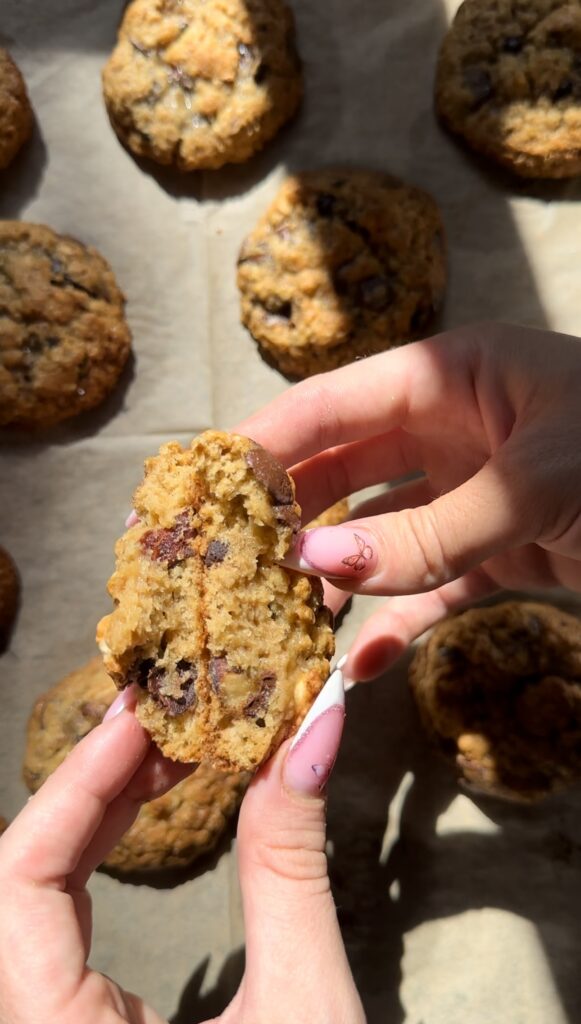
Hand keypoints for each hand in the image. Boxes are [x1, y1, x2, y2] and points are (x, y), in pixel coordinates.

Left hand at [0, 673, 362, 1023]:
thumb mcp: (306, 1009)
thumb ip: (290, 865)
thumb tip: (311, 734)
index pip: (18, 886)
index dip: (75, 786)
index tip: (141, 717)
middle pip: (17, 883)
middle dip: (89, 786)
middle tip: (162, 717)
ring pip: (31, 899)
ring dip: (95, 811)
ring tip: (165, 749)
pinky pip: (56, 923)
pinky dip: (99, 852)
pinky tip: (146, 808)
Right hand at [238, 322, 580, 681]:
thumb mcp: (533, 483)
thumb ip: (428, 531)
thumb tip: (314, 564)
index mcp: (450, 377)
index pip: (333, 405)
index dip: (265, 443)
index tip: (202, 488)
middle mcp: (452, 430)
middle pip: (342, 471)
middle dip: (287, 516)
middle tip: (226, 561)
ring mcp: (473, 494)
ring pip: (380, 536)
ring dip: (336, 578)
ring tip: (282, 621)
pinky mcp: (499, 554)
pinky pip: (434, 589)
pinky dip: (399, 624)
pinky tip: (361, 665)